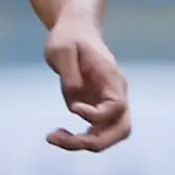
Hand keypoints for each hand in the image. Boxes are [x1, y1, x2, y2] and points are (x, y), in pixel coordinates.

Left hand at [42, 16, 129, 151]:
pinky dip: (78, 140)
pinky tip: (57, 135)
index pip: (117, 107)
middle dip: (94, 141)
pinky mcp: (96, 108)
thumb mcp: (62, 49)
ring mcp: (107, 103)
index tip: (75, 107)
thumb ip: (69, 75)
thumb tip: (75, 104)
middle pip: (121, 129)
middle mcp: (115, 93)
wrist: (75, 30)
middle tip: (63, 139)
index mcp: (111, 78)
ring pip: (108, 136)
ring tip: (53, 137)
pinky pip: (94, 133)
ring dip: (84, 143)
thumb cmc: (68, 37)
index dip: (97, 115)